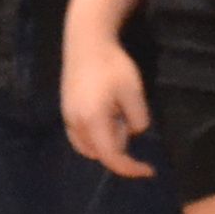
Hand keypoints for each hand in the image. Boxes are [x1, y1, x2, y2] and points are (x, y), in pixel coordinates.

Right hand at [63, 34, 156, 179]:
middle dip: (120, 146)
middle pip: (101, 153)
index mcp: (93, 121)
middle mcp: (75, 125)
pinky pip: (81, 137)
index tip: (149, 170)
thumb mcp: (134, 93)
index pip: (112, 157)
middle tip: (129, 117)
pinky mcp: (65, 112)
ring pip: (89, 147)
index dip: (131, 168)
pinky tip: (108, 115)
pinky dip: (96, 136)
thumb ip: (138, 119)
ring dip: (108, 141)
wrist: (86, 43)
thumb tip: (134, 132)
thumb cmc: (113, 65)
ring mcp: (67, 118)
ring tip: (118, 112)